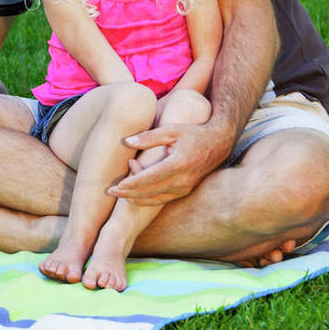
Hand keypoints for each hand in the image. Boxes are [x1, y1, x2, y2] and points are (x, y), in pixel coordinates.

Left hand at [107, 122, 230, 205]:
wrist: (218, 144)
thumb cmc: (193, 134)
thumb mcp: (172, 129)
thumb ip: (149, 136)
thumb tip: (127, 141)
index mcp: (179, 163)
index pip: (151, 177)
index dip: (133, 182)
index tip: (117, 185)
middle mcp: (183, 180)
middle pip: (151, 191)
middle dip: (129, 193)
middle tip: (110, 192)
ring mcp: (185, 188)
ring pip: (156, 198)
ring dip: (136, 198)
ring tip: (118, 194)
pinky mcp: (184, 191)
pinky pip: (163, 199)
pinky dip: (147, 199)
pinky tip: (133, 196)